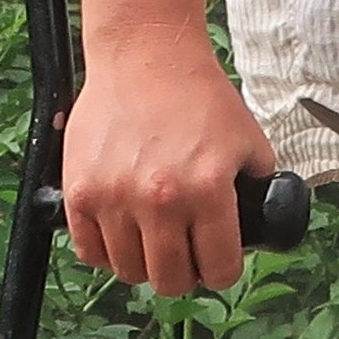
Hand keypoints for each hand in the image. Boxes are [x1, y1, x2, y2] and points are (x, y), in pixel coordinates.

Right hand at [60, 32, 271, 294]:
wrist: (146, 57)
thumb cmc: (199, 97)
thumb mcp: (250, 141)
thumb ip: (258, 187)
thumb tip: (259, 224)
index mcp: (207, 190)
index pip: (219, 269)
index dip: (224, 270)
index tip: (219, 262)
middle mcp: (159, 200)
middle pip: (171, 280)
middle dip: (186, 275)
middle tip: (187, 257)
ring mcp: (114, 198)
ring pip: (129, 271)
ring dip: (145, 264)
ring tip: (154, 241)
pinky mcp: (79, 191)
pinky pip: (89, 251)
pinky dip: (107, 252)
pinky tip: (123, 233)